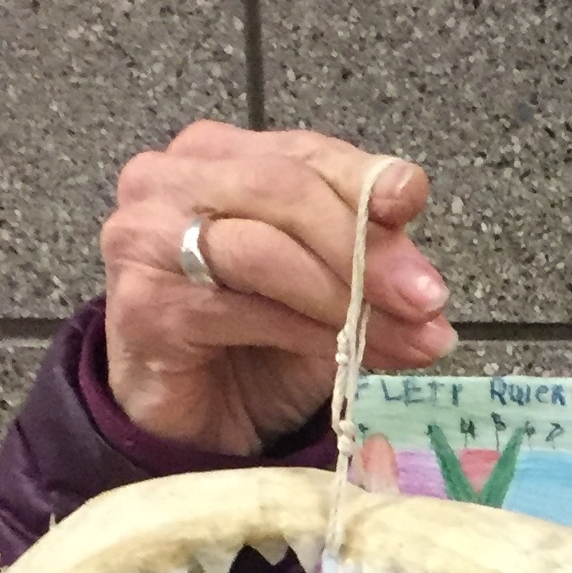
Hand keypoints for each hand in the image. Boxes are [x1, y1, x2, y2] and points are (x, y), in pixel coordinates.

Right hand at [100, 121, 457, 453]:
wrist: (192, 420)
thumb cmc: (256, 342)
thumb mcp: (329, 289)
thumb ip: (367, 260)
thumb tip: (425, 279)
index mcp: (219, 155)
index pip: (304, 152)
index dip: (366, 179)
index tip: (414, 203)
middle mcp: (170, 179)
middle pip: (284, 189)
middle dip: (365, 244)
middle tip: (427, 297)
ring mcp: (145, 237)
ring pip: (266, 251)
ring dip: (348, 297)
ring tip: (411, 337)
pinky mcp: (144, 303)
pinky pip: (244, 311)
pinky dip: (311, 334)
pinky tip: (351, 359)